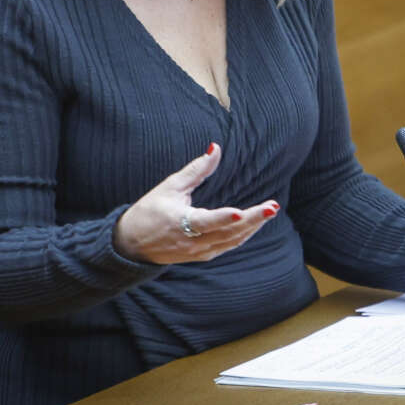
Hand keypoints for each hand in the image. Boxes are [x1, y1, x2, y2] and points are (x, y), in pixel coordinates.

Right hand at [113, 143, 278, 263]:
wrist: (132, 245)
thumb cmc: (150, 211)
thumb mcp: (170, 186)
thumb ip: (196, 169)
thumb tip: (215, 148)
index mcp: (180, 223)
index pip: (206, 221)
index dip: (223, 218)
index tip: (239, 213)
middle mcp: (192, 242)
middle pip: (227, 233)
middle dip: (252, 220)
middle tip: (271, 207)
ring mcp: (198, 252)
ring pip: (231, 241)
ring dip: (252, 227)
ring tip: (269, 212)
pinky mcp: (202, 256)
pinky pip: (227, 246)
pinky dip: (242, 235)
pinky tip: (254, 224)